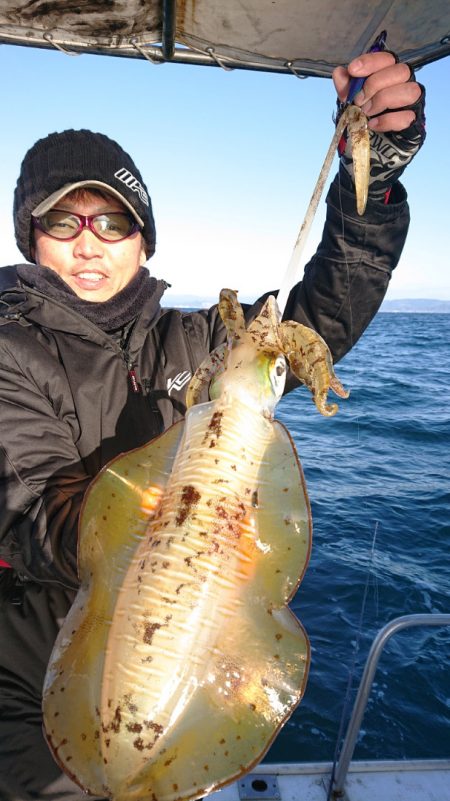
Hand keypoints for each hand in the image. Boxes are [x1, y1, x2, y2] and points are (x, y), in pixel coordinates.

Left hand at [333, 51, 425, 201]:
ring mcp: (412, 106)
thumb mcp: (347, 108)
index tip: (353, 70)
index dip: (371, 61)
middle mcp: (404, 87)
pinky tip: (373, 126)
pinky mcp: (414, 126)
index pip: (388, 58)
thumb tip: (339, 72)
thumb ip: (345, 90)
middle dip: (375, 84)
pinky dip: (386, 120)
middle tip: (358, 101)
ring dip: (383, 100)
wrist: (364, 157)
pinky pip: (407, 116)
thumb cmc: (360, 127)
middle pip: (401, 71)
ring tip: (366, 113)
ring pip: (409, 91)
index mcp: (388, 77)